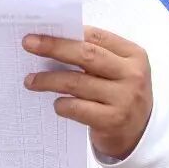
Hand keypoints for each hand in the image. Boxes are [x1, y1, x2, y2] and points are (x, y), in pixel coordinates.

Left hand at [23, 26, 152, 159]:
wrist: (140, 134)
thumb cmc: (121, 95)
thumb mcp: (118, 71)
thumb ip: (95, 56)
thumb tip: (53, 41)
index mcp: (134, 54)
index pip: (96, 36)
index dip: (67, 33)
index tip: (40, 32)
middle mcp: (132, 74)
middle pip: (86, 55)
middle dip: (54, 47)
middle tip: (28, 44)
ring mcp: (124, 98)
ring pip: (78, 82)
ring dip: (49, 80)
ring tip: (31, 80)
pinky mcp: (113, 120)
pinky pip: (78, 108)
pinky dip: (62, 104)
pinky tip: (56, 104)